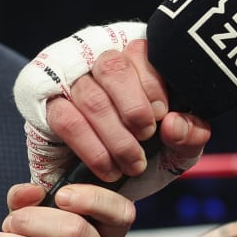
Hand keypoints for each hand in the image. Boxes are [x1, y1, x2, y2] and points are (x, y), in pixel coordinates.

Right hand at [45, 37, 210, 196]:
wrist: (109, 186)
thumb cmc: (148, 151)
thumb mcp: (179, 145)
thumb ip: (190, 133)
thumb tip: (174, 123)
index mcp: (134, 59)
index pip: (141, 50)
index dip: (152, 84)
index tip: (161, 115)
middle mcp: (98, 61)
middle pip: (112, 67)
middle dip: (134, 108)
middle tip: (145, 138)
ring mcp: (68, 81)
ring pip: (90, 96)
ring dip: (115, 136)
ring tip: (131, 164)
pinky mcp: (46, 106)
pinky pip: (66, 119)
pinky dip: (92, 148)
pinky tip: (108, 168)